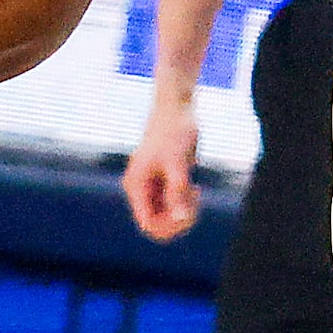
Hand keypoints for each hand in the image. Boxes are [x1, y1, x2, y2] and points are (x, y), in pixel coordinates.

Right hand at [121, 97, 200, 240]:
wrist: (178, 106)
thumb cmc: (175, 129)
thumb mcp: (178, 161)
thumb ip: (178, 191)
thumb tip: (182, 218)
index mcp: (136, 186)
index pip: (148, 224)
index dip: (169, 226)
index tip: (188, 212)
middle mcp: (141, 188)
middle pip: (158, 224)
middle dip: (179, 219)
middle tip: (195, 199)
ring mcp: (153, 186)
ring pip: (168, 216)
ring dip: (185, 211)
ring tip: (195, 191)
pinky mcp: (165, 181)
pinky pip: (175, 204)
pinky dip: (187, 202)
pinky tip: (195, 187)